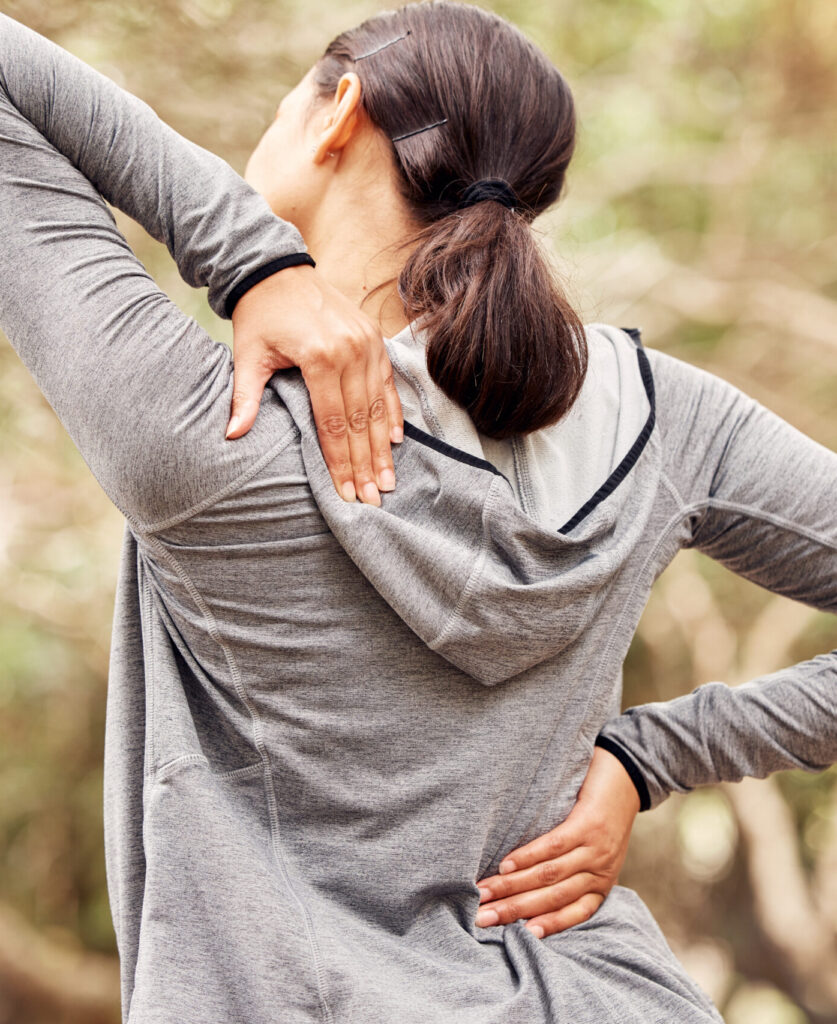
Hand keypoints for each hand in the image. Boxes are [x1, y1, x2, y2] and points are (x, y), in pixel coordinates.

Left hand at [225, 264, 403, 504]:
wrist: (277, 270)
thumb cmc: (259, 315)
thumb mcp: (247, 355)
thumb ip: (244, 397)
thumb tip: (233, 436)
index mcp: (320, 357)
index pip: (333, 423)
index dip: (341, 462)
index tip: (347, 493)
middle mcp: (351, 351)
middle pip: (361, 421)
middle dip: (367, 464)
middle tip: (373, 498)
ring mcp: (367, 344)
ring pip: (378, 407)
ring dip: (383, 447)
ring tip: (387, 481)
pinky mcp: (374, 339)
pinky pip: (388, 383)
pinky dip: (393, 413)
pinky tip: (396, 441)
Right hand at [474, 746, 639, 937]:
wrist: (628, 777)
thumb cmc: (604, 816)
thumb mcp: (597, 853)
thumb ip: (573, 872)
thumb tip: (530, 890)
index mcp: (601, 884)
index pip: (571, 913)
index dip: (545, 926)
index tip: (519, 936)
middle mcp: (600, 871)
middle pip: (552, 897)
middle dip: (514, 910)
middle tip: (482, 918)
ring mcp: (595, 849)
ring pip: (549, 875)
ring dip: (512, 886)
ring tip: (485, 892)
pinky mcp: (588, 824)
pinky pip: (553, 846)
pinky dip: (527, 857)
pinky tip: (506, 865)